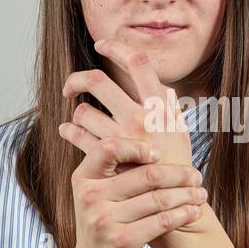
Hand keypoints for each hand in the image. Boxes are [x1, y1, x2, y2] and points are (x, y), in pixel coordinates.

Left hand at [59, 38, 193, 166]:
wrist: (173, 202)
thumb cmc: (177, 165)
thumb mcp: (180, 130)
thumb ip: (169, 105)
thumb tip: (160, 85)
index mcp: (160, 106)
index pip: (138, 62)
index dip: (116, 48)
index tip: (102, 45)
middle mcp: (140, 117)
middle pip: (98, 81)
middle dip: (77, 79)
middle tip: (71, 87)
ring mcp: (122, 138)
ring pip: (83, 111)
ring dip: (76, 113)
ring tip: (78, 119)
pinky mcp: (107, 159)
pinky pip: (77, 136)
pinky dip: (69, 131)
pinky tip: (68, 131)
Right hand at [61, 134, 206, 247]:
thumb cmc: (104, 229)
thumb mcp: (98, 197)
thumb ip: (116, 170)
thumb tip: (154, 137)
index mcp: (83, 179)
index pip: (110, 148)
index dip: (138, 146)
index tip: (159, 154)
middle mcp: (90, 197)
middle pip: (145, 174)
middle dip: (179, 174)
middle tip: (196, 175)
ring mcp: (104, 221)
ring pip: (159, 198)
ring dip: (187, 194)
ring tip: (200, 193)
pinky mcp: (121, 241)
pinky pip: (162, 221)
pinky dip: (183, 214)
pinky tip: (194, 211)